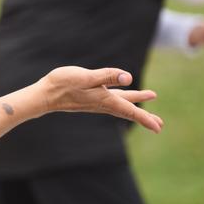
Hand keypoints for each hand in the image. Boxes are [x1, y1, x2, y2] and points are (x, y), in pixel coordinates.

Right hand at [39, 66, 162, 132]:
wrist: (45, 94)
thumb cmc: (63, 84)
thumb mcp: (86, 76)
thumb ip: (107, 76)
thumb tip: (128, 78)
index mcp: (105, 99)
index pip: (130, 110)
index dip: (145, 117)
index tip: (158, 127)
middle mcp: (102, 103)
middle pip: (128, 111)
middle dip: (144, 117)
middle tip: (159, 124)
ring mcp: (96, 102)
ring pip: (121, 107)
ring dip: (135, 110)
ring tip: (148, 113)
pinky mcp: (90, 98)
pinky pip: (112, 102)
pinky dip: (123, 102)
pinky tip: (122, 98)